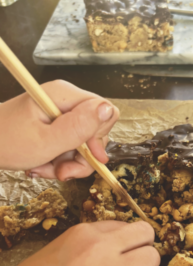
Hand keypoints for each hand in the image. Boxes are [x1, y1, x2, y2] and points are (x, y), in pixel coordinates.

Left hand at [0, 80, 118, 179]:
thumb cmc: (5, 143)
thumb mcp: (45, 141)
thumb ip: (78, 127)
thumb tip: (108, 109)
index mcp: (65, 95)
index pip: (106, 111)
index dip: (100, 137)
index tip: (87, 156)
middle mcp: (68, 101)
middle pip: (96, 130)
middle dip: (82, 156)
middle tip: (62, 170)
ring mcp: (64, 113)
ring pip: (85, 142)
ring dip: (70, 162)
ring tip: (47, 169)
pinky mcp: (59, 125)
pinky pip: (73, 146)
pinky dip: (62, 161)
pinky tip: (45, 165)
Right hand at [0, 221, 159, 265]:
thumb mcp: (64, 247)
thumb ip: (95, 238)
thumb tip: (124, 235)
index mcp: (86, 233)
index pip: (129, 225)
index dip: (134, 236)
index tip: (134, 244)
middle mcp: (100, 250)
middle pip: (147, 238)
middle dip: (146, 248)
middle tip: (138, 259)